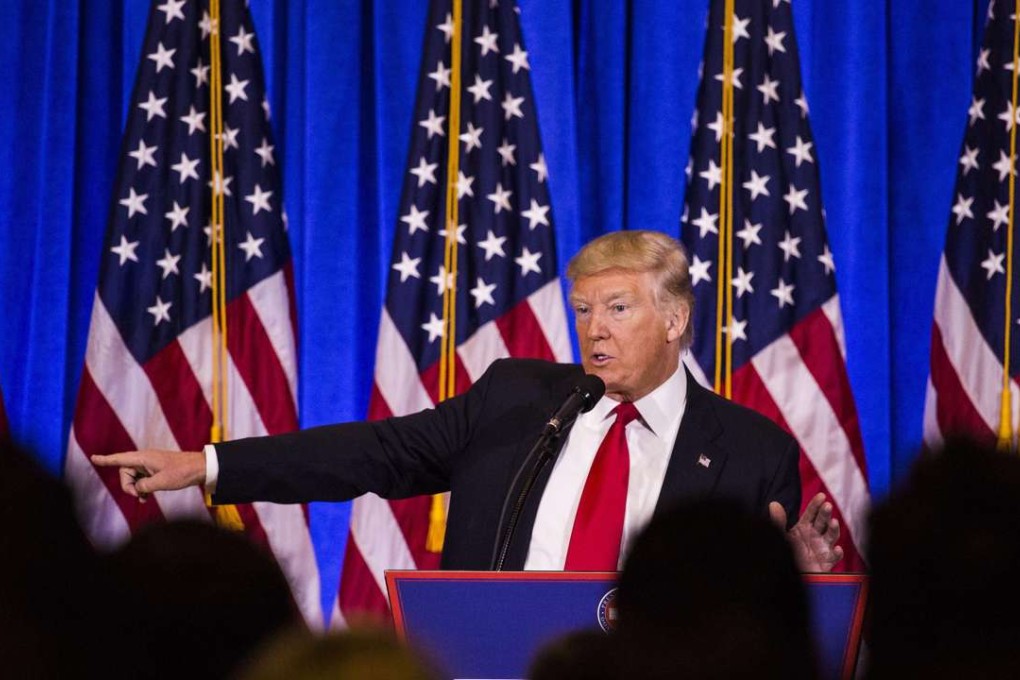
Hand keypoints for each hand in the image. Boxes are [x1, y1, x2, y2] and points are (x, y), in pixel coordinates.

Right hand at [91, 449, 205, 500]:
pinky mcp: (156, 469)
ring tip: (144, 498)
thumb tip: (137, 488)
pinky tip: (145, 498)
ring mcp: (151, 464)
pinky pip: (142, 479)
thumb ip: (143, 486)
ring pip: (134, 477)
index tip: (93, 458)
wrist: (201, 468)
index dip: (106, 460)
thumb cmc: (182, 473)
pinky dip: (142, 488)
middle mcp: (145, 459)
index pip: (120, 459)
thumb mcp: (160, 483)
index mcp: (144, 457)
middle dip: (127, 485)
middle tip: (139, 495)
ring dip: (136, 488)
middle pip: (125, 472)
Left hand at [769, 493, 843, 572]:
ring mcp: (823, 547)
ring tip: (833, 522)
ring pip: (831, 536)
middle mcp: (815, 535)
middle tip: (827, 505)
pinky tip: (836, 549)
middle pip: (822, 522)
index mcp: (804, 527)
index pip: (811, 513)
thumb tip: (774, 504)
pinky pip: (834, 557)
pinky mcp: (826, 561)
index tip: (821, 496)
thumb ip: (779, 521)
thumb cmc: (789, 552)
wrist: (791, 573)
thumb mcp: (782, 536)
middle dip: (825, 513)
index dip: (816, 504)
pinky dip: (837, 553)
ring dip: (833, 529)